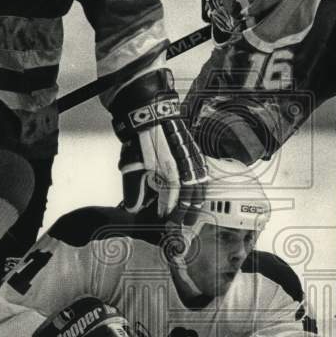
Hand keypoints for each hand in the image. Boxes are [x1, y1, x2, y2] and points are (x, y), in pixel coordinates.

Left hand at [112, 70, 208, 216]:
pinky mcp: (193, 151)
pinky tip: (198, 192)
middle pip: (190, 196)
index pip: (172, 200)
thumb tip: (133, 207)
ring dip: (196, 202)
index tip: (164, 223)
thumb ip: (133, 187)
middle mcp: (185, 166)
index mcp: (170, 171)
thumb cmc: (141, 136)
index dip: (168, 214)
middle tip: (180, 225)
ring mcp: (191, 158)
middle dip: (186, 213)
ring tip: (192, 214)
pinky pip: (203, 174)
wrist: (149, 110)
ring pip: (200, 186)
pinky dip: (201, 187)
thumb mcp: (132, 163)